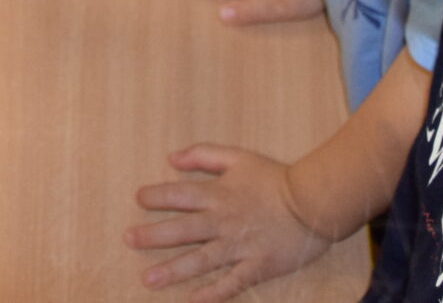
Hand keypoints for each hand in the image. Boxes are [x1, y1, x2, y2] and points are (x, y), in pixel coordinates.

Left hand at [127, 145, 334, 297]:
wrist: (314, 202)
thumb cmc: (275, 178)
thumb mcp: (239, 157)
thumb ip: (203, 155)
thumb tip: (170, 157)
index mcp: (219, 194)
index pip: (178, 195)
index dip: (155, 196)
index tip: (138, 199)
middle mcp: (224, 222)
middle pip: (182, 229)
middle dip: (153, 236)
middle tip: (128, 240)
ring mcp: (240, 246)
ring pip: (201, 260)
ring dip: (173, 270)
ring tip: (148, 279)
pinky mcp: (257, 266)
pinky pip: (231, 283)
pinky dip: (212, 294)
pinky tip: (192, 301)